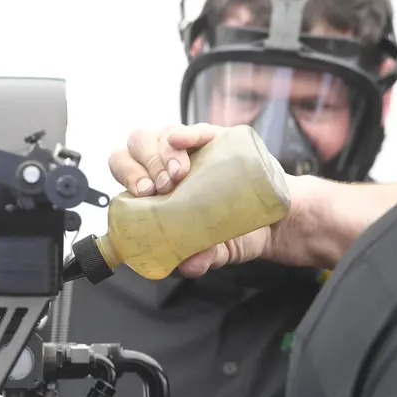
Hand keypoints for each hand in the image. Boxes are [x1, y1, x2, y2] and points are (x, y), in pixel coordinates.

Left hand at [108, 123, 281, 276]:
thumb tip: (191, 266)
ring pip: (162, 134)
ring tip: (180, 173)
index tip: (144, 192)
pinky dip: (187, 133)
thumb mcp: (214, 251)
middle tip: (165, 186)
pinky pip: (196, 130)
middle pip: (137, 147)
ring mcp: (191, 149)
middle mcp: (167, 163)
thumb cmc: (231, 232)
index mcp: (153, 187)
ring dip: (164, 151)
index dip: (128, 175)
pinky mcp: (217, 140)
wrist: (271, 222)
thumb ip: (202, 258)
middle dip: (145, 164)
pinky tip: (182, 140)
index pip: (124, 168)